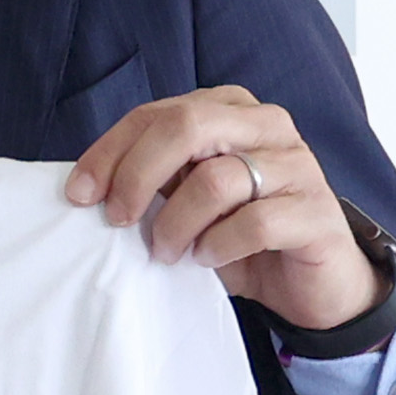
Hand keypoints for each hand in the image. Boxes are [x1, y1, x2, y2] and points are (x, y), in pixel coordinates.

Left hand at [60, 87, 382, 330]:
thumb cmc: (242, 237)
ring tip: (167, 252)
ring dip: (176, 223)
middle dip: (138, 174)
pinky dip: (219, 245)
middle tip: (119, 219)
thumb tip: (88, 186)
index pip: (158, 114)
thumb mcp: (188, 199)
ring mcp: (297, 166)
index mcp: (231, 110)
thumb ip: (155, 178)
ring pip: (217, 179)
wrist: (313, 284)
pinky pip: (254, 223)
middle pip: (188, 126)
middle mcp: (268, 125)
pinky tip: (207, 259)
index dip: (111, 151)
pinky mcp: (316, 212)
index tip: (79, 194)